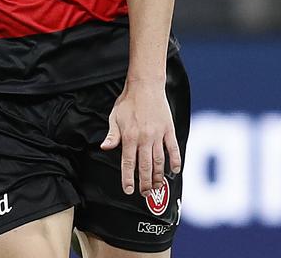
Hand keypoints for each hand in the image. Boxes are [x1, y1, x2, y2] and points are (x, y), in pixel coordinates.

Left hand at [100, 79, 181, 196]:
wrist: (145, 86)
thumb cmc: (128, 102)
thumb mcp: (115, 117)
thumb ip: (112, 135)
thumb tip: (105, 147)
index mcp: (129, 136)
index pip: (128, 163)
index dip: (128, 178)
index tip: (129, 190)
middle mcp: (144, 138)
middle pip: (145, 166)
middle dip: (145, 183)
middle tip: (145, 194)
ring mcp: (158, 135)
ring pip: (159, 161)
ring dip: (158, 176)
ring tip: (157, 187)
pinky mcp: (169, 130)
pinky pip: (173, 148)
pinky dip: (175, 160)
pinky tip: (175, 171)